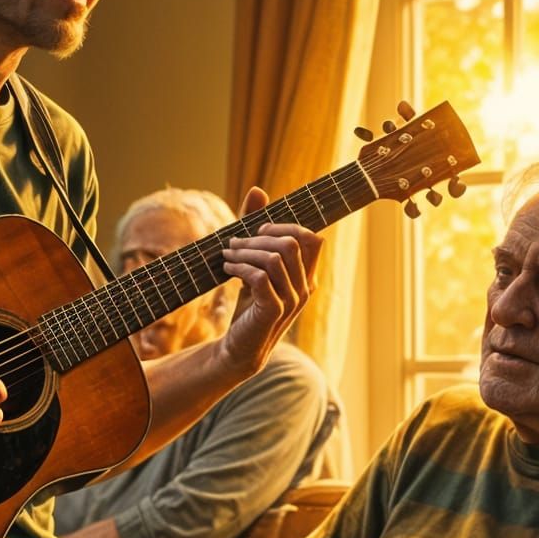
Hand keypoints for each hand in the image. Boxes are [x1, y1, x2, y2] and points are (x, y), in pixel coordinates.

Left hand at [219, 186, 321, 374]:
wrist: (240, 347)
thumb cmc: (250, 304)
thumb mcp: (254, 264)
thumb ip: (257, 229)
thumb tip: (257, 190)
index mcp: (306, 275)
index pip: (311, 238)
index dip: (285, 226)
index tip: (257, 231)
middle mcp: (305, 287)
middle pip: (293, 243)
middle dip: (259, 236)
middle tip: (234, 242)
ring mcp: (292, 300)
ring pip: (275, 258)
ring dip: (245, 251)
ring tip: (226, 254)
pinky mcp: (273, 311)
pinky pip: (260, 277)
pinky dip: (240, 267)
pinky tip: (226, 269)